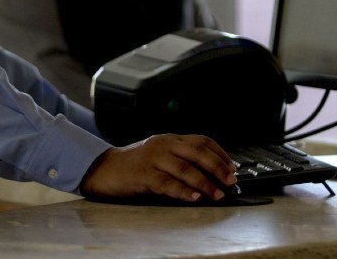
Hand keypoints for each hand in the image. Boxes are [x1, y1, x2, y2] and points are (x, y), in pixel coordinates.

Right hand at [79, 134, 236, 201]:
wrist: (104, 169)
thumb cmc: (135, 165)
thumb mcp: (160, 155)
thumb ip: (180, 159)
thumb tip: (210, 174)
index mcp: (170, 139)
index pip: (201, 141)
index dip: (219, 154)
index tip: (232, 168)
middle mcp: (163, 145)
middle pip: (197, 152)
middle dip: (217, 167)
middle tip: (230, 181)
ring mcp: (153, 158)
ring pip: (185, 169)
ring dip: (205, 183)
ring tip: (217, 194)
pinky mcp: (143, 174)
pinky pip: (167, 183)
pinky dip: (183, 191)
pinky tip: (194, 197)